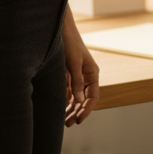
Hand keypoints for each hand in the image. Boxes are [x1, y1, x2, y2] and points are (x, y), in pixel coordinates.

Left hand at [62, 7, 98, 125]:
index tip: (78, 120)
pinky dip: (65, 100)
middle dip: (77, 111)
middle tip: (68, 124)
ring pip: (76, 96)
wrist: (61, 30)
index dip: (87, 109)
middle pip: (84, 99)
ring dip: (71, 108)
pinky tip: (60, 108)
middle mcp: (86, 76)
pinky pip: (69, 90)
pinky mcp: (68, 73)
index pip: (93, 96)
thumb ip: (77, 82)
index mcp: (92, 73)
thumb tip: (80, 101)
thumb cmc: (70, 43)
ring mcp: (77, 75)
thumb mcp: (74, 63)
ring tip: (64, 120)